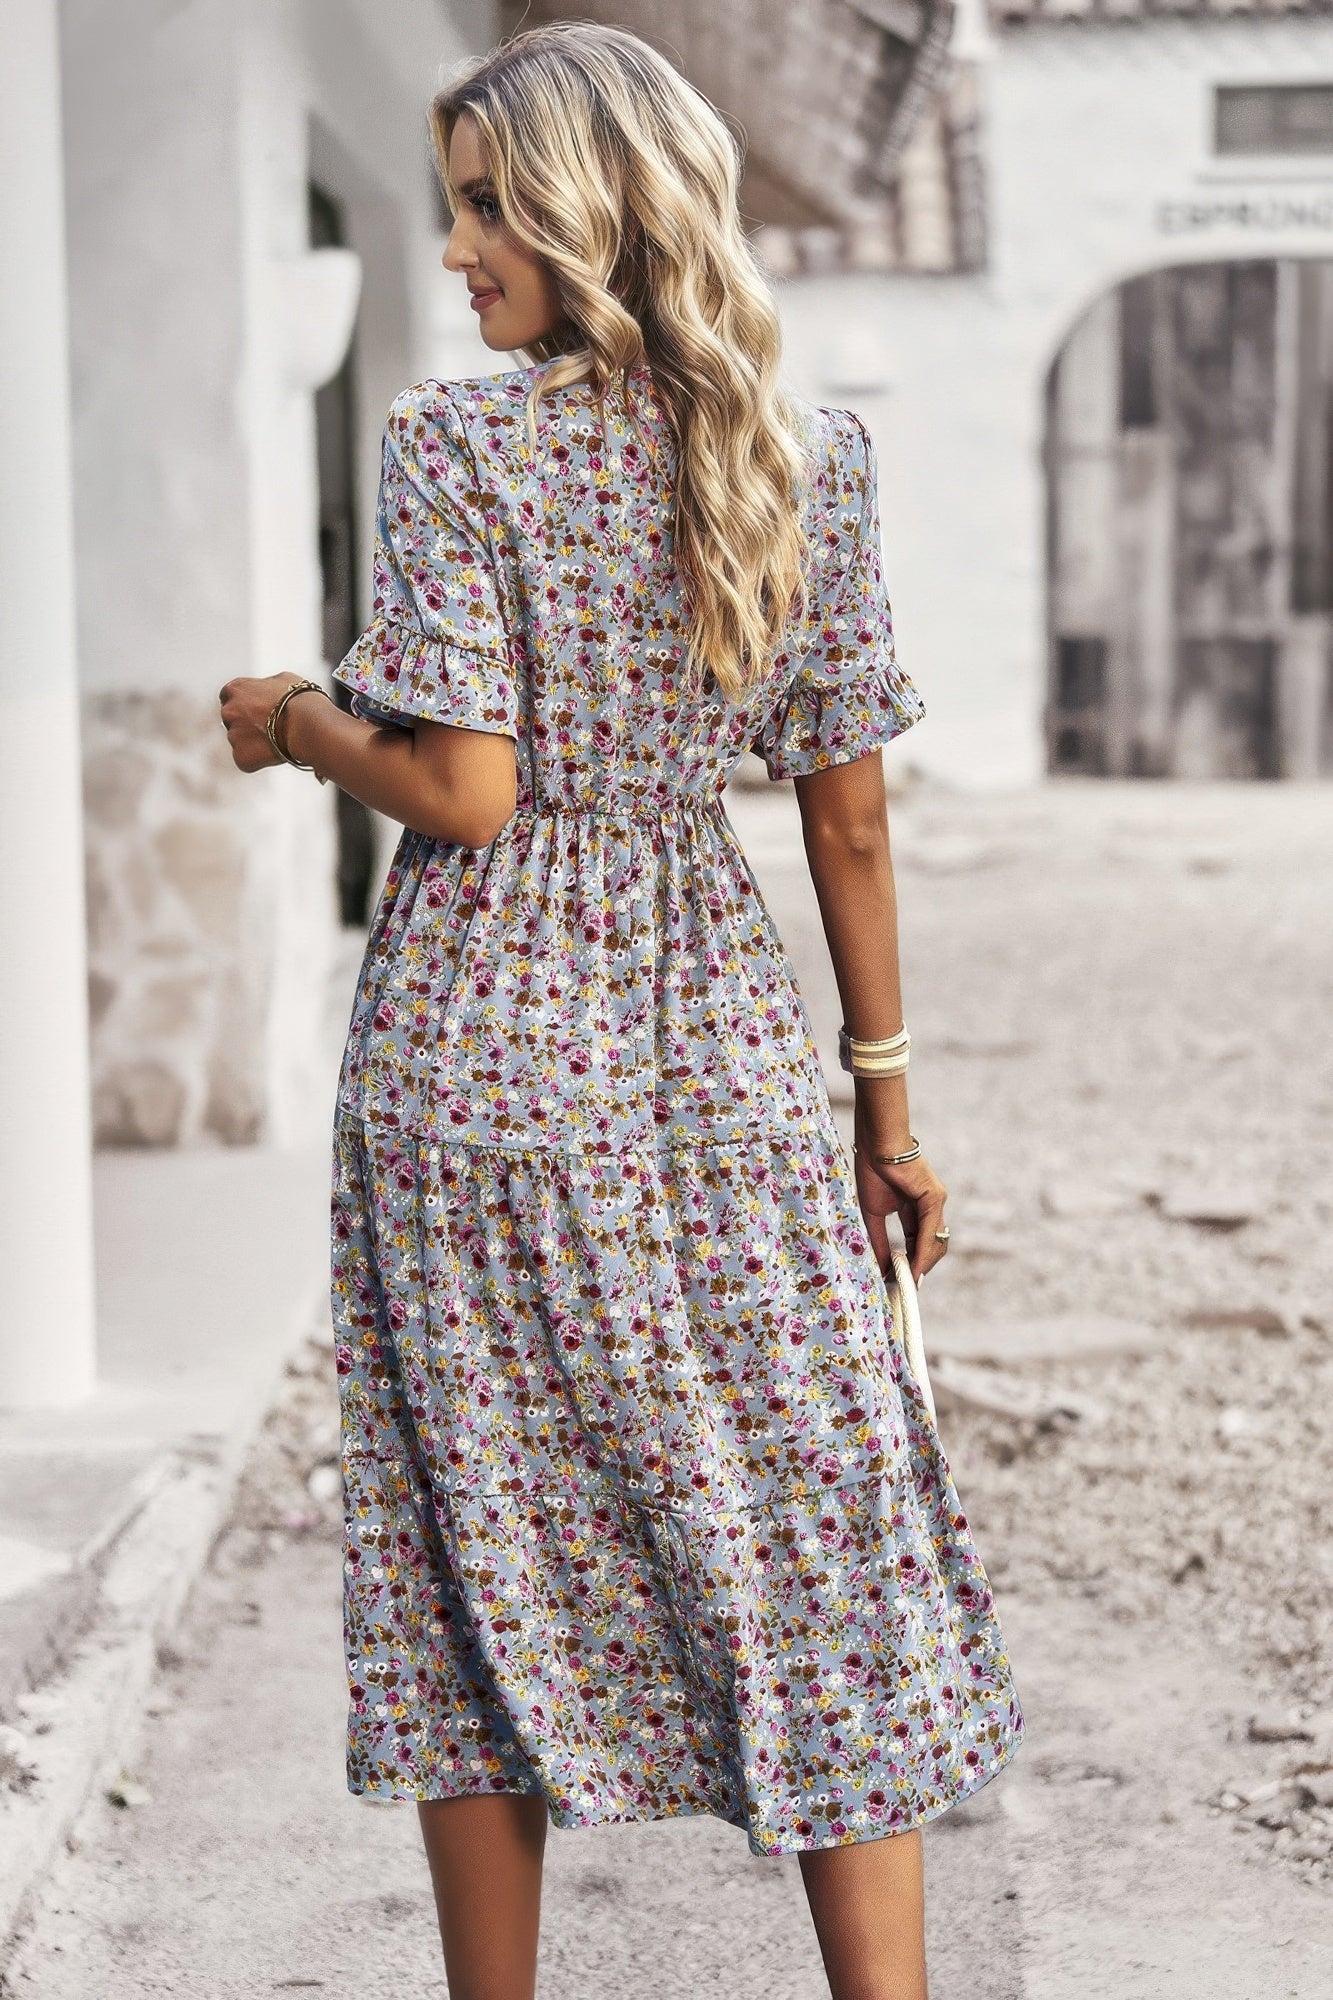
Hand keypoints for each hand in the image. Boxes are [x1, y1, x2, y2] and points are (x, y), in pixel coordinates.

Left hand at [217, 672, 308, 773]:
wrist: (307, 724)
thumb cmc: (299, 700)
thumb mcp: (282, 680)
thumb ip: (266, 686)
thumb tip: (269, 691)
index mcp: (236, 688)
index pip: (228, 696)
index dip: (243, 703)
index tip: (254, 709)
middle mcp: (229, 711)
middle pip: (232, 719)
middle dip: (246, 724)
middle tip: (269, 727)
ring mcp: (233, 735)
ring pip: (239, 741)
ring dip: (253, 742)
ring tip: (277, 741)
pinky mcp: (241, 756)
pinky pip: (245, 760)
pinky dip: (257, 759)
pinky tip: (275, 753)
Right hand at [852, 1137, 948, 1285]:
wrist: (876, 1146)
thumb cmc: (872, 1172)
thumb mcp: (874, 1214)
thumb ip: (880, 1240)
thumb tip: (881, 1268)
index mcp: (915, 1209)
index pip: (918, 1242)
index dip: (912, 1262)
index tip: (901, 1280)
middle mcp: (930, 1207)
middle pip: (931, 1245)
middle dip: (919, 1267)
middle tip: (905, 1285)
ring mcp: (935, 1202)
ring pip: (934, 1241)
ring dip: (922, 1264)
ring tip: (908, 1281)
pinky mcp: (934, 1197)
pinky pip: (929, 1231)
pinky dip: (922, 1251)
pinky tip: (914, 1266)